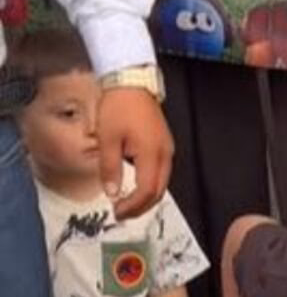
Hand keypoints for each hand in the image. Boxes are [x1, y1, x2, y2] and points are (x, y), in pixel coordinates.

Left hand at [97, 87, 172, 219]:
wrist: (132, 83)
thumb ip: (110, 168)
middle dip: (141, 207)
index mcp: (152, 154)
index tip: (116, 211)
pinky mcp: (165, 145)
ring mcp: (168, 150)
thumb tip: (112, 192)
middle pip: (158, 192)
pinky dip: (149, 185)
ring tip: (127, 203)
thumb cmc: (119, 107)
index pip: (146, 191)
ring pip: (162, 184)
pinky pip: (161, 173)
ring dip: (146, 198)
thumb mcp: (107, 138)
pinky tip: (135, 185)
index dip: (132, 206)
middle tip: (122, 213)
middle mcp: (165, 155)